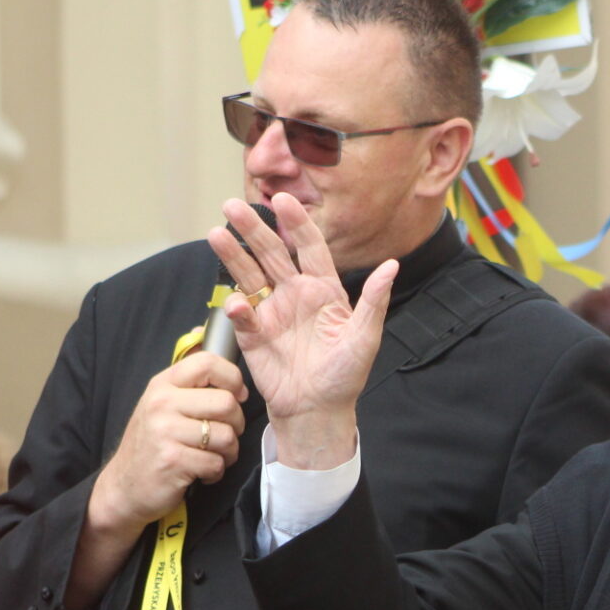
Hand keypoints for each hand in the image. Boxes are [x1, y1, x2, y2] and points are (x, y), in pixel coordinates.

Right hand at [88, 351, 246, 535]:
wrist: (123, 487)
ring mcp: (165, 432)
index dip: (233, 379)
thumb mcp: (162, 403)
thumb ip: (187, 379)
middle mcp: (162, 404)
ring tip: (212, 455)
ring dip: (228, 452)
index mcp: (163, 385)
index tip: (236, 395)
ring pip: (226, 436)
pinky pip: (216, 463)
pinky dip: (215, 472)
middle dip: (236, 423)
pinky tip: (201, 471)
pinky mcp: (172, 461)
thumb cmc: (152, 443)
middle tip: (225, 434)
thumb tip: (206, 334)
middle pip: (227, 403)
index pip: (209, 363)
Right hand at [209, 194, 395, 470]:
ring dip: (234, 254)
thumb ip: (375, 301)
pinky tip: (237, 302)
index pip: (309, 247)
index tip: (281, 199)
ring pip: (250, 275)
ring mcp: (272, 312)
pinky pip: (242, 314)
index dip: (296, 223)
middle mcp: (295, 294)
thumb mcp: (365, 337)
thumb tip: (392, 265)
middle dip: (254, 229)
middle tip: (232, 205)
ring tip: (216, 233)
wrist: (318, 410)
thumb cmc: (346, 375)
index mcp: (324, 289)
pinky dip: (238, 306)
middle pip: (272, 253)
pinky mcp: (253, 334)